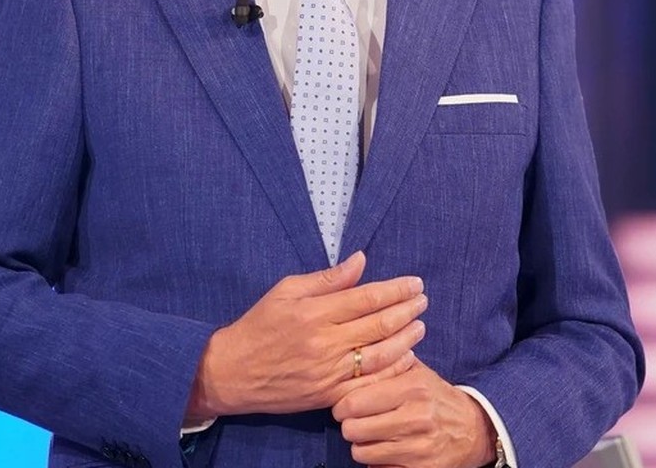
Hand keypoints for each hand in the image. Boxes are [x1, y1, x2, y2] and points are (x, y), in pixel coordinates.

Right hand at [187, 251, 427, 419]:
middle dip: (407, 310)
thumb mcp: (285, 291)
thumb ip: (326, 279)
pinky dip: (391, 371)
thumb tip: (361, 260)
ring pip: (380, 355)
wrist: (232, 373)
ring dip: (406, 339)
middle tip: (423, 300)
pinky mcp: (328, 395)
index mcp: (314, 313)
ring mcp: (328, 372)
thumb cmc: (259, 326)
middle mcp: (324, 342)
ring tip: (420, 326)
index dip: (396, 289)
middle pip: (379, 325)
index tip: (414, 283)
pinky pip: (368, 384)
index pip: (367, 298)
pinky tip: (405, 358)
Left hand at [332, 357, 494, 467]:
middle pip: (353, 429)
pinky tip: (387, 450)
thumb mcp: (418, 373)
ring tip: (371, 436)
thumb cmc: (437, 398)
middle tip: (356, 423)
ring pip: (361, 452)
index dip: (341, 406)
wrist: (475, 430)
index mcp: (412, 388)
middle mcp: (416, 417)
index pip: (354, 402)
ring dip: (362, 445)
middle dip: (349, 426)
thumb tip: (356, 356)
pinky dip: (377, 462)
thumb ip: (389, 362)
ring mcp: (419, 447)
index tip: (344, 407)